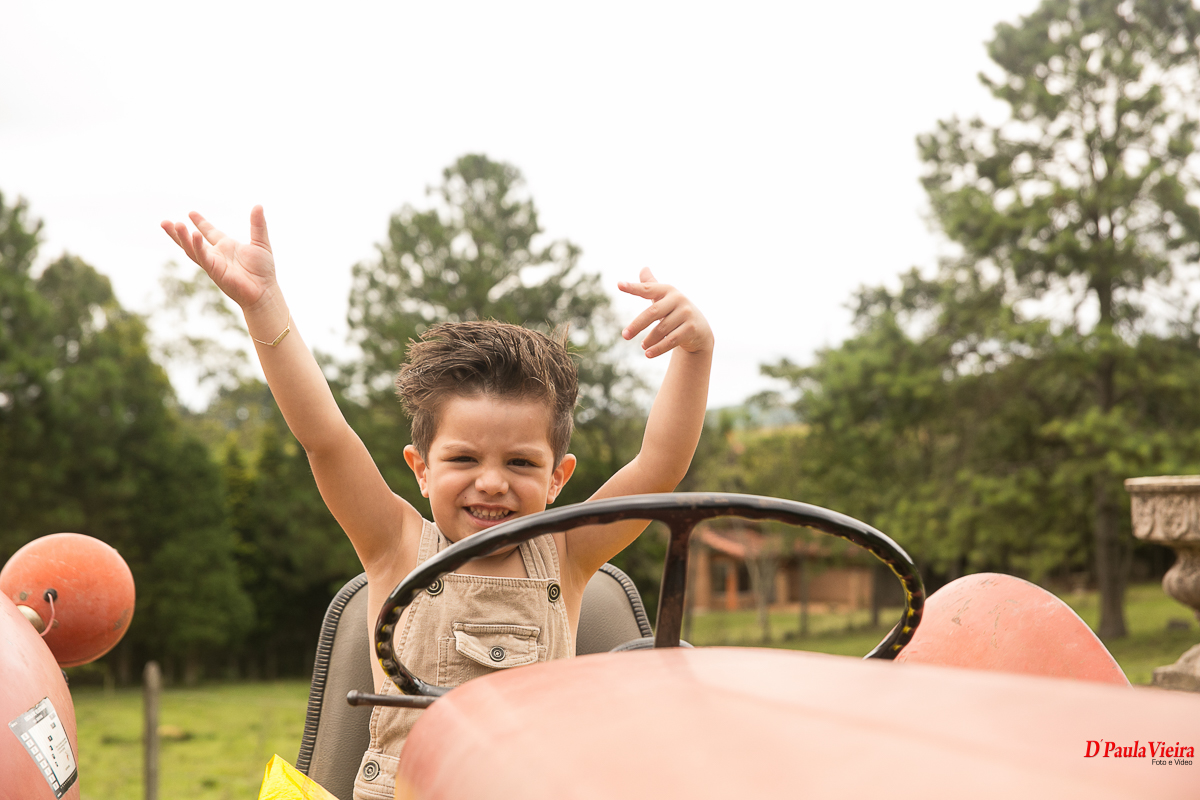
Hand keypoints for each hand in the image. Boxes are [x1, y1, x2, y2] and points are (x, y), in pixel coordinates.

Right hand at [160, 206, 275, 309]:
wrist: (265, 292)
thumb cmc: (263, 271)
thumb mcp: (261, 242)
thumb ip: (258, 225)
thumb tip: (259, 205)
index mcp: (226, 247)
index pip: (210, 232)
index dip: (200, 223)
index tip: (191, 212)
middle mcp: (217, 255)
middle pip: (192, 241)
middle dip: (178, 232)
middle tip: (165, 222)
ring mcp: (213, 263)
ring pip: (192, 249)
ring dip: (182, 238)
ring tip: (175, 224)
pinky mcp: (214, 271)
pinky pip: (203, 257)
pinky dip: (197, 246)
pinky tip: (194, 235)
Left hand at [619, 268, 712, 357]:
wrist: (699, 329)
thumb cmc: (675, 311)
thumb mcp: (664, 298)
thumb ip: (652, 285)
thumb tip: (643, 268)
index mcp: (668, 290)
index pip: (648, 288)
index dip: (633, 287)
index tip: (619, 285)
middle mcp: (678, 299)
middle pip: (652, 312)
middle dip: (637, 325)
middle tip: (624, 336)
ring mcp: (686, 313)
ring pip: (661, 329)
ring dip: (649, 340)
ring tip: (643, 346)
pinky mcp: (691, 328)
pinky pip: (671, 340)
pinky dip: (658, 348)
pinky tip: (648, 354)